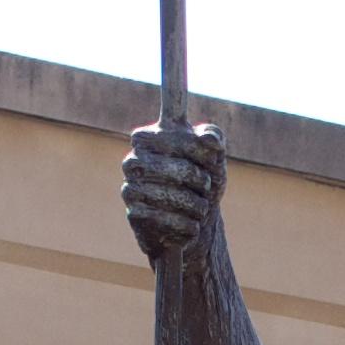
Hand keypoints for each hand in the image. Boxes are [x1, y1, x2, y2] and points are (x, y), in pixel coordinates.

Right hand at [121, 123, 226, 271]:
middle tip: (207, 186)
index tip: (209, 154)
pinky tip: (193, 224)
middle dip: (201, 181)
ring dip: (197, 205)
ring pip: (174, 196)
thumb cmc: (201, 182)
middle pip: (183, 169)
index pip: (170, 119)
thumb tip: (208, 139)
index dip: (196, 144)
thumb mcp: (213, 157)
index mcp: (151, 136)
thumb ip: (214, 138)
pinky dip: (187, 224)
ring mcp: (130, 184)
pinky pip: (166, 218)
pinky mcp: (133, 211)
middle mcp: (135, 158)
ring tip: (201, 208)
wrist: (193, 222)